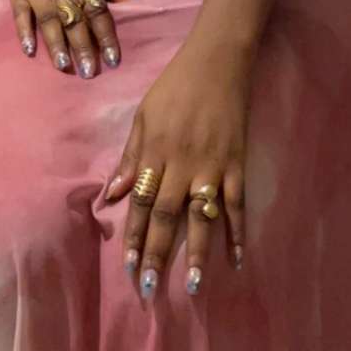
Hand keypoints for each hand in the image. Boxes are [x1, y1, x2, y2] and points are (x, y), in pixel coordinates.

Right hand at [0, 0, 134, 76]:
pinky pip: (20, 15)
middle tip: (89, 72)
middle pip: (74, 20)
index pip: (97, 11)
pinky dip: (24, 32)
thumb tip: (134, 2)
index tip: (113, 60)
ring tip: (64, 66)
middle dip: (83, 47)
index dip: (106, 35)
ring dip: (56, 44)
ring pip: (49, 21)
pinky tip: (30, 51)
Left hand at [103, 38, 250, 297]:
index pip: (141, 202)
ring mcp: (211, 165)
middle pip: (167, 216)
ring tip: (194, 287)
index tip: (128, 267)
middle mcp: (181, 164)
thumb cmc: (175, 86)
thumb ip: (131, 156)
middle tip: (151, 289)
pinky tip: (237, 259)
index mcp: (155, 152)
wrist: (217, 61)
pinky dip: (238, 232)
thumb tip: (113, 194)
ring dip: (198, 253)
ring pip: (202, 217)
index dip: (135, 236)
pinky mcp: (236, 163)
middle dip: (158, 254)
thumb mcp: (144, 115)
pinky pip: (237, 204)